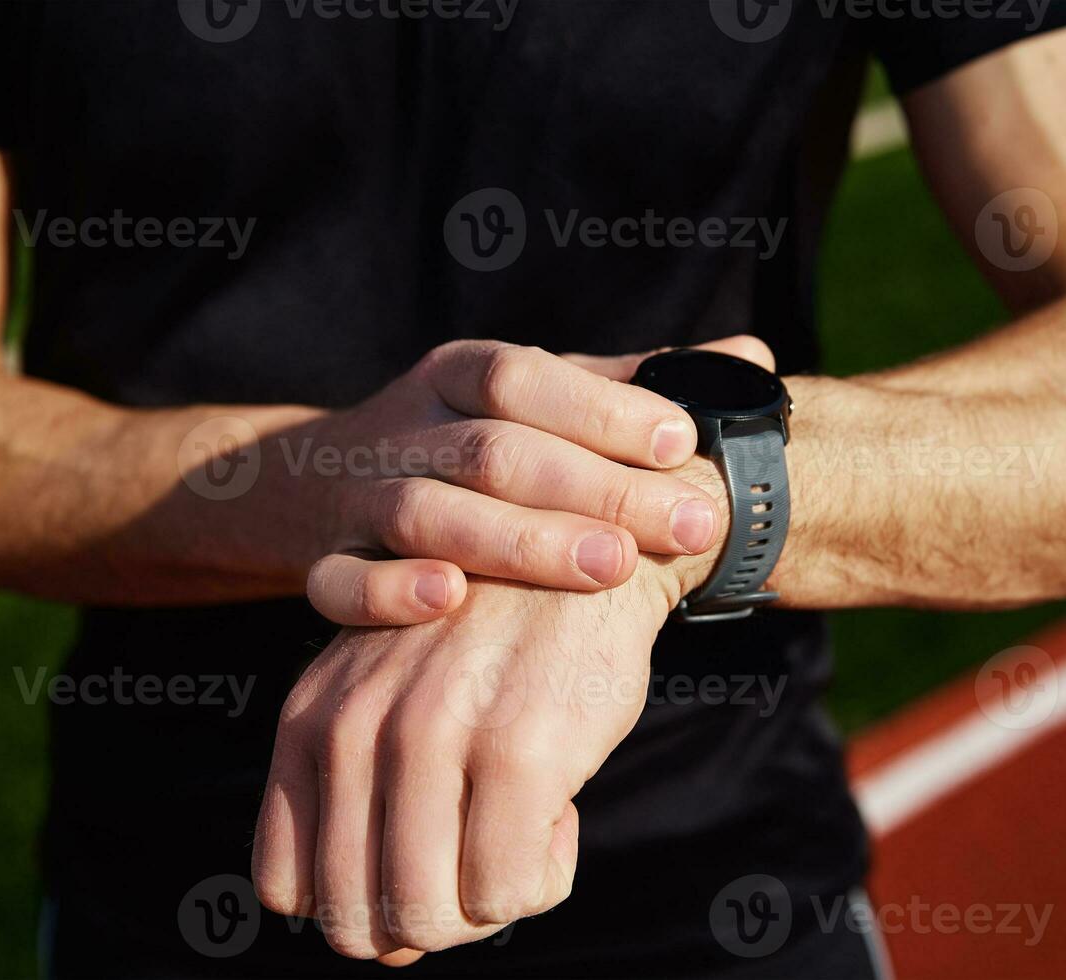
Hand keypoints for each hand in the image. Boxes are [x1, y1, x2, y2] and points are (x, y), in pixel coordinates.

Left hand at [251, 556, 709, 961]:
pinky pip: (509, 894)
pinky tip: (561, 808)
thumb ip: (365, 801)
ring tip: (522, 832)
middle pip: (358, 922)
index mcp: (312, 720)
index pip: (287, 889)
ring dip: (486, 905)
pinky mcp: (518, 751)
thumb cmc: (493, 641)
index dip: (358, 906)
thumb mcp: (394, 697)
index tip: (421, 865)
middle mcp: (357, 729)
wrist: (592, 551)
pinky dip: (541, 878)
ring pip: (432, 920)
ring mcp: (434, 739)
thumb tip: (386, 947)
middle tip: (483, 861)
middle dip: (428, 922)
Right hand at [301, 336, 767, 625]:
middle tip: (687, 522)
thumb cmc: (466, 441)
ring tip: (611, 566)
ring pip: (427, 513)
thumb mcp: (540, 399)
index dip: (601, 405)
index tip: (681, 440)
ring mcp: (358, 496)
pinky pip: (339, 580)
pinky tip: (449, 600)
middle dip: (595, 487)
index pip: (523, 377)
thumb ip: (635, 386)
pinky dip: (387, 590)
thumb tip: (751, 359)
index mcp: (456, 373)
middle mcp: (406, 426)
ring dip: (519, 541)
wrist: (313, 483)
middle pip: (494, 450)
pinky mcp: (322, 562)